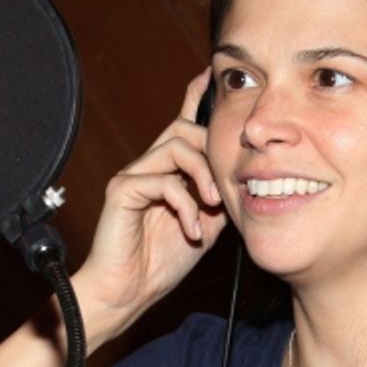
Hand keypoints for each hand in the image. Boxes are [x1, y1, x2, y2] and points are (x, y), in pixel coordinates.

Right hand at [75, 69, 227, 342]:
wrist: (127, 293)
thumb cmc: (161, 263)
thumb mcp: (205, 227)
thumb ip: (218, 199)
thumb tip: (244, 180)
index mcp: (168, 172)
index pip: (184, 123)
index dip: (197, 96)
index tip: (215, 74)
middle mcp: (148, 166)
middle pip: (184, 129)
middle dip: (211, 153)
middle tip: (222, 192)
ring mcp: (133, 176)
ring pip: (175, 146)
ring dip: (201, 175)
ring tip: (210, 207)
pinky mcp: (122, 191)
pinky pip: (161, 180)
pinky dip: (184, 206)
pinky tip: (191, 231)